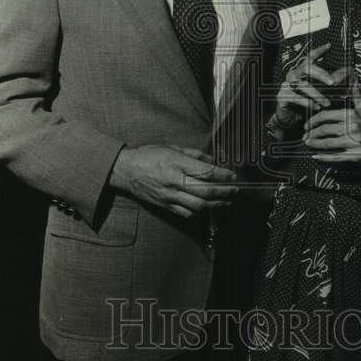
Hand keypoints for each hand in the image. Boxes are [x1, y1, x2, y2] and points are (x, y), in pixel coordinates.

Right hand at [109, 144, 239, 219]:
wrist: (125, 170)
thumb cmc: (147, 155)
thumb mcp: (171, 147)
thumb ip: (193, 154)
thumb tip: (210, 160)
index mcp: (177, 164)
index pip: (206, 172)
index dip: (222, 175)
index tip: (232, 175)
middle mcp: (175, 181)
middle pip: (206, 191)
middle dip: (224, 192)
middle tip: (235, 190)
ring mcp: (170, 196)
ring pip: (199, 205)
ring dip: (216, 204)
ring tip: (226, 202)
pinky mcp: (165, 205)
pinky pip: (186, 213)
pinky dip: (199, 212)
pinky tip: (207, 208)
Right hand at [273, 43, 339, 130]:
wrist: (288, 118)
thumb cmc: (305, 102)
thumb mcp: (319, 91)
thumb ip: (329, 83)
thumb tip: (346, 74)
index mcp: (302, 70)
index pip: (309, 57)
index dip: (319, 51)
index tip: (329, 46)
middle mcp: (293, 74)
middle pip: (306, 68)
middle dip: (321, 74)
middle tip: (332, 82)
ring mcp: (286, 85)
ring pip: (302, 85)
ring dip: (317, 94)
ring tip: (327, 103)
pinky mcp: (282, 96)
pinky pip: (295, 97)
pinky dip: (307, 103)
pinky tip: (316, 107)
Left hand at [303, 77, 360, 163]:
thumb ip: (356, 95)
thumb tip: (354, 78)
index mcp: (351, 115)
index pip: (326, 116)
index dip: (313, 121)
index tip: (307, 125)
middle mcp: (351, 128)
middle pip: (324, 130)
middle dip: (312, 133)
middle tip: (304, 136)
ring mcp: (353, 142)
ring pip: (328, 143)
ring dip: (315, 144)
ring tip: (308, 144)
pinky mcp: (355, 155)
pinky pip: (335, 157)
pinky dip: (324, 157)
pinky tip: (316, 156)